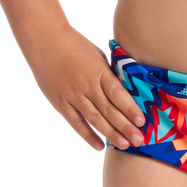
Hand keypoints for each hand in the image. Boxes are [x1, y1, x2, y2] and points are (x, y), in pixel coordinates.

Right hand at [26, 27, 145, 152]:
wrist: (44, 41)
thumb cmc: (75, 45)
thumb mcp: (99, 55)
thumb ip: (111, 73)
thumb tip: (130, 88)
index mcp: (99, 72)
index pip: (117, 94)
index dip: (130, 109)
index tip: (142, 121)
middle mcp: (86, 86)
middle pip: (109, 110)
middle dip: (125, 127)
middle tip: (139, 140)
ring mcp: (72, 96)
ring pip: (94, 120)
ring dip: (110, 134)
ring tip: (125, 145)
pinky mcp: (61, 103)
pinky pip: (76, 123)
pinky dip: (88, 136)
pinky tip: (100, 146)